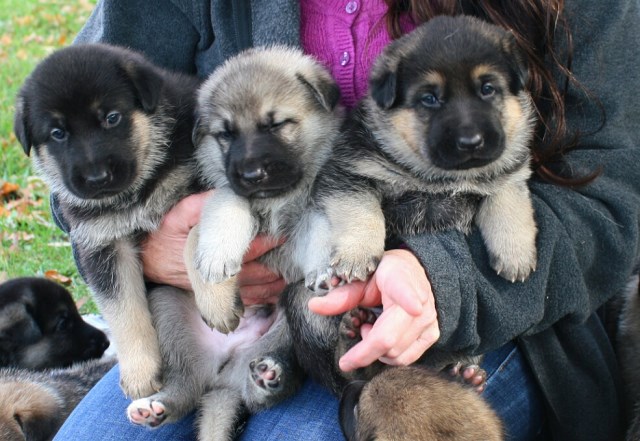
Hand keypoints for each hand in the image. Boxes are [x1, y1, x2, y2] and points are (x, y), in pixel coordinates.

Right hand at [142, 192, 285, 302]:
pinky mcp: (218, 296)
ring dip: (273, 284)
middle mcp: (218, 274)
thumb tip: (222, 193)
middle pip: (256, 272)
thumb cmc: (164, 236)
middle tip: (297, 257)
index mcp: (211, 253)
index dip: (267, 242)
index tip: (283, 235)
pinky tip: (276, 291)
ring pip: (254, 289)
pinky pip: (245, 299)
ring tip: (291, 275)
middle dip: (277, 265)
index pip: (247, 247)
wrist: (148, 261)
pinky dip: (262, 297)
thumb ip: (198, 205)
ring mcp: (219, 288)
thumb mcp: (176, 215)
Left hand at [308, 249, 438, 370]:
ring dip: (375, 350)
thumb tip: (313, 306)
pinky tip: (382, 338)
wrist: (414, 273)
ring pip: (396, 353)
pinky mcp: (431, 334)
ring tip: (370, 330)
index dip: (409, 299)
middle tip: (353, 342)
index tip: (414, 307)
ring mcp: (428, 320)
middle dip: (363, 351)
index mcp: (399, 280)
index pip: (405, 290)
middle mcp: (419, 302)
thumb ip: (340, 296)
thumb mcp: (362, 280)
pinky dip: (389, 356)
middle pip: (390, 338)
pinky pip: (407, 358)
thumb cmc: (386, 276)